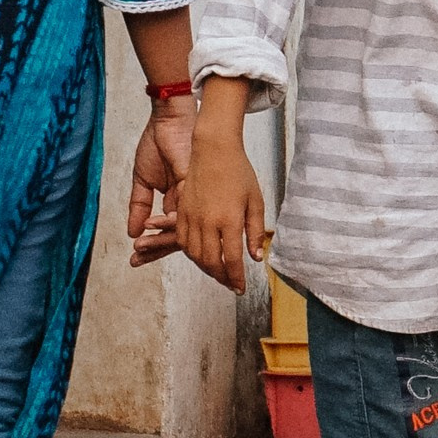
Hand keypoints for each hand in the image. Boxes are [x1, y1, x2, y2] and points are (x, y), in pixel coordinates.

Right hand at [127, 95, 192, 265]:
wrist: (169, 119)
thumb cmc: (159, 144)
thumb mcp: (143, 179)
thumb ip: (139, 206)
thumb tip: (133, 232)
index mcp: (177, 202)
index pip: (167, 232)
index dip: (152, 246)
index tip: (135, 259)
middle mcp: (187, 203)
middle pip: (175, 235)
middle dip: (152, 249)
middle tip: (135, 261)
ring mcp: (191, 196)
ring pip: (181, 227)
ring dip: (157, 239)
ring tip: (139, 248)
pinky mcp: (192, 185)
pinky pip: (183, 208)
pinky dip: (166, 220)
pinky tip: (150, 227)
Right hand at [179, 119, 265, 292]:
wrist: (213, 149)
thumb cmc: (239, 172)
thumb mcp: (255, 201)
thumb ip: (255, 231)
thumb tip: (255, 258)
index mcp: (229, 220)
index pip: (232, 260)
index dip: (237, 278)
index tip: (241, 288)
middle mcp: (207, 222)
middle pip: (211, 262)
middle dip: (222, 278)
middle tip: (231, 284)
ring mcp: (191, 217)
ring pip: (195, 255)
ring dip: (206, 268)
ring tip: (219, 272)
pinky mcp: (181, 212)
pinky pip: (182, 242)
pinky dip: (192, 254)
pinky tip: (202, 255)